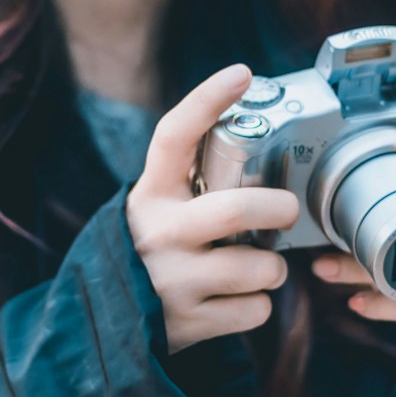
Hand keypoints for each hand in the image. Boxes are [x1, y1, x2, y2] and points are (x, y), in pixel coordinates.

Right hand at [126, 63, 299, 355]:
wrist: (108, 320)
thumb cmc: (158, 248)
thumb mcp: (162, 207)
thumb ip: (198, 182)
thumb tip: (261, 145)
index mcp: (152, 193)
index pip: (175, 136)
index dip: (207, 101)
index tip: (241, 73)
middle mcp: (158, 232)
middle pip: (236, 209)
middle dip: (278, 208)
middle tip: (287, 210)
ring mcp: (172, 280)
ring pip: (258, 267)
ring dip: (272, 268)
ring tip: (257, 266)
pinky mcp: (188, 323)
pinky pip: (255, 310)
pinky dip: (257, 305)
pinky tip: (235, 300)